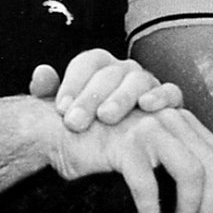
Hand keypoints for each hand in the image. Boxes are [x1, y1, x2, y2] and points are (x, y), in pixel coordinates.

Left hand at [30, 49, 182, 131]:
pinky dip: (161, 96)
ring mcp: (149, 84)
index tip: (61, 109)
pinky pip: (171, 92)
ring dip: (122, 97)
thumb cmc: (89, 129)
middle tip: (75, 122)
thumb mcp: (65, 112)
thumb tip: (42, 72)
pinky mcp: (170, 101)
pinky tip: (147, 106)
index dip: (73, 83)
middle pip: (111, 73)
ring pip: (139, 80)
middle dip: (91, 97)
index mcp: (100, 68)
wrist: (117, 149)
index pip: (88, 63)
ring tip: (106, 117)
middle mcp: (125, 71)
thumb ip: (47, 91)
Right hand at [48, 106, 212, 212]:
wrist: (61, 132)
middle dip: (210, 206)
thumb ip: (177, 163)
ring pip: (191, 173)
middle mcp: (171, 119)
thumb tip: (204, 206)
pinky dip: (151, 210)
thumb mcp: (150, 151)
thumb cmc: (105, 148)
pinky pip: (149, 184)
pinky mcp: (125, 144)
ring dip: (189, 208)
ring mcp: (149, 128)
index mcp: (183, 121)